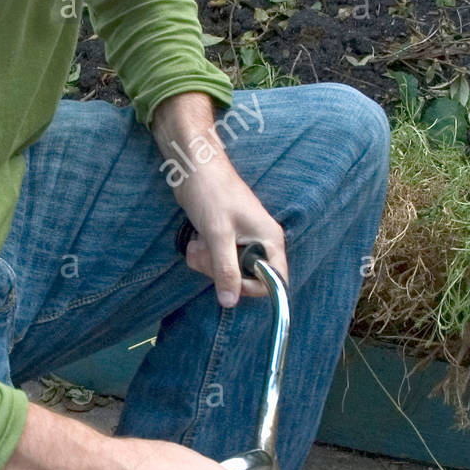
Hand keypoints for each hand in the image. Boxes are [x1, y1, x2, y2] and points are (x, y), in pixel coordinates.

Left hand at [177, 161, 286, 307]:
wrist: (193, 167)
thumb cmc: (212, 193)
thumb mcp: (218, 235)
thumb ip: (226, 269)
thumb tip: (230, 302)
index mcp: (270, 240)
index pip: (276, 281)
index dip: (253, 287)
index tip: (230, 281)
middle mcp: (259, 242)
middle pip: (245, 278)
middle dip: (221, 271)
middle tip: (207, 252)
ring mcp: (241, 240)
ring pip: (226, 270)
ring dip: (207, 262)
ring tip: (199, 242)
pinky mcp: (223, 238)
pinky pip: (215, 260)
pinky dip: (202, 255)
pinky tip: (196, 240)